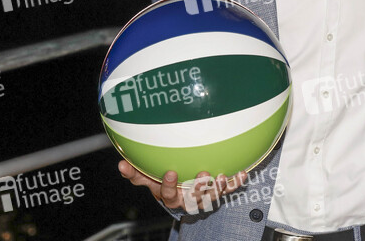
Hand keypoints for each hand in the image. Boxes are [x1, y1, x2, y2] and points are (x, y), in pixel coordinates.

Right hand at [118, 160, 246, 210]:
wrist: (183, 192)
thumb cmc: (165, 182)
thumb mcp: (149, 178)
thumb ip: (136, 173)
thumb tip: (120, 164)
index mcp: (171, 196)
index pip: (168, 194)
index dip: (169, 185)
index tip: (171, 172)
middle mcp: (189, 200)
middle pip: (194, 199)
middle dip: (199, 189)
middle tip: (203, 175)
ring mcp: (205, 197)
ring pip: (212, 197)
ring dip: (218, 188)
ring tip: (221, 176)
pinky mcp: (219, 193)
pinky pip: (230, 190)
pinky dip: (236, 182)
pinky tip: (243, 173)